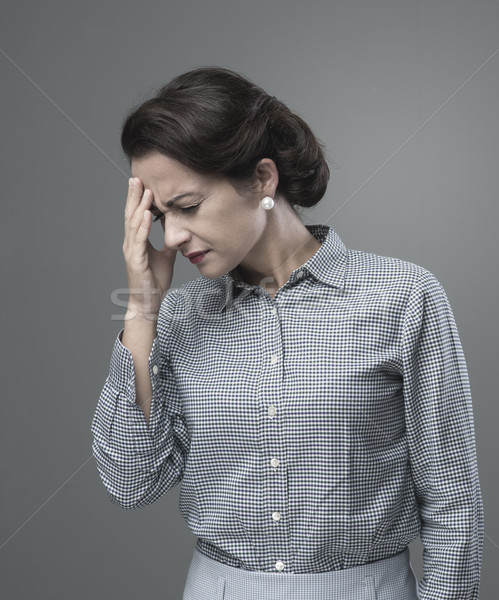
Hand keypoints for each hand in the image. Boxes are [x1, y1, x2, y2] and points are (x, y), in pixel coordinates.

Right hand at [122, 177, 175, 317]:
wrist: (148, 302)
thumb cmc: (154, 281)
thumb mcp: (165, 257)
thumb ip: (169, 243)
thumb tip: (178, 231)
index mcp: (137, 241)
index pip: (136, 215)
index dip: (138, 199)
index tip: (142, 182)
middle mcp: (131, 243)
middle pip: (131, 215)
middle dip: (134, 196)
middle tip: (136, 177)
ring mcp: (132, 252)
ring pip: (134, 224)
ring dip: (139, 206)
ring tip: (145, 190)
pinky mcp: (136, 261)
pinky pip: (140, 240)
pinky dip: (144, 226)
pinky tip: (148, 215)